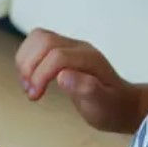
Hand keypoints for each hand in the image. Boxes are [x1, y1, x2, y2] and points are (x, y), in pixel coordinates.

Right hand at [15, 28, 139, 132]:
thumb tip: (62, 76)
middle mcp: (79, 48)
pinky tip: (31, 79)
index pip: (56, 56)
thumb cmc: (112, 108)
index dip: (40, 74)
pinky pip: (37, 44)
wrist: (122, 104)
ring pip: (37, 38)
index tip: (35, 96)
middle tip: (30, 91)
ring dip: (25, 60)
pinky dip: (27, 59)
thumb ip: (86, 89)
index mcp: (89, 59)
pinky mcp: (61, 51)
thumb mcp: (102, 105)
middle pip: (44, 39)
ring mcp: (70, 47)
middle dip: (29, 65)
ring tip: (28, 85)